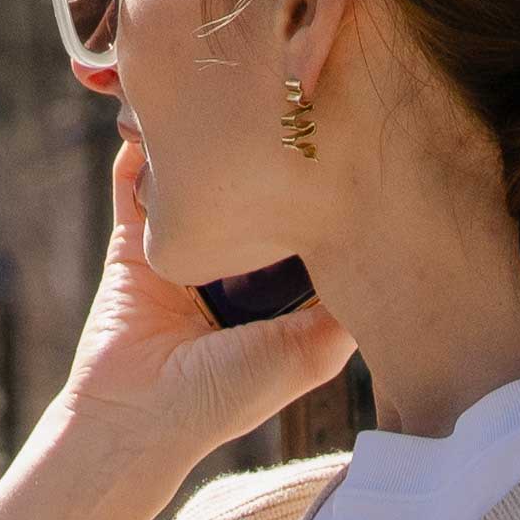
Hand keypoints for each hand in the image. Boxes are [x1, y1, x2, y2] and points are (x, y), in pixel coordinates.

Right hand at [59, 129, 352, 481]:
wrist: (136, 420)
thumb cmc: (223, 397)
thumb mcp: (307, 355)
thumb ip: (344, 313)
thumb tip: (387, 256)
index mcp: (276, 302)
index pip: (305, 235)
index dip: (322, 197)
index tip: (342, 152)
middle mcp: (232, 275)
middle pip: (251, 204)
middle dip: (264, 164)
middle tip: (285, 110)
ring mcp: (182, 258)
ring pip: (195, 190)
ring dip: (203, 150)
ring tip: (221, 98)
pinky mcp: (132, 249)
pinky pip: (134, 191)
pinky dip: (140, 156)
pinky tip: (159, 117)